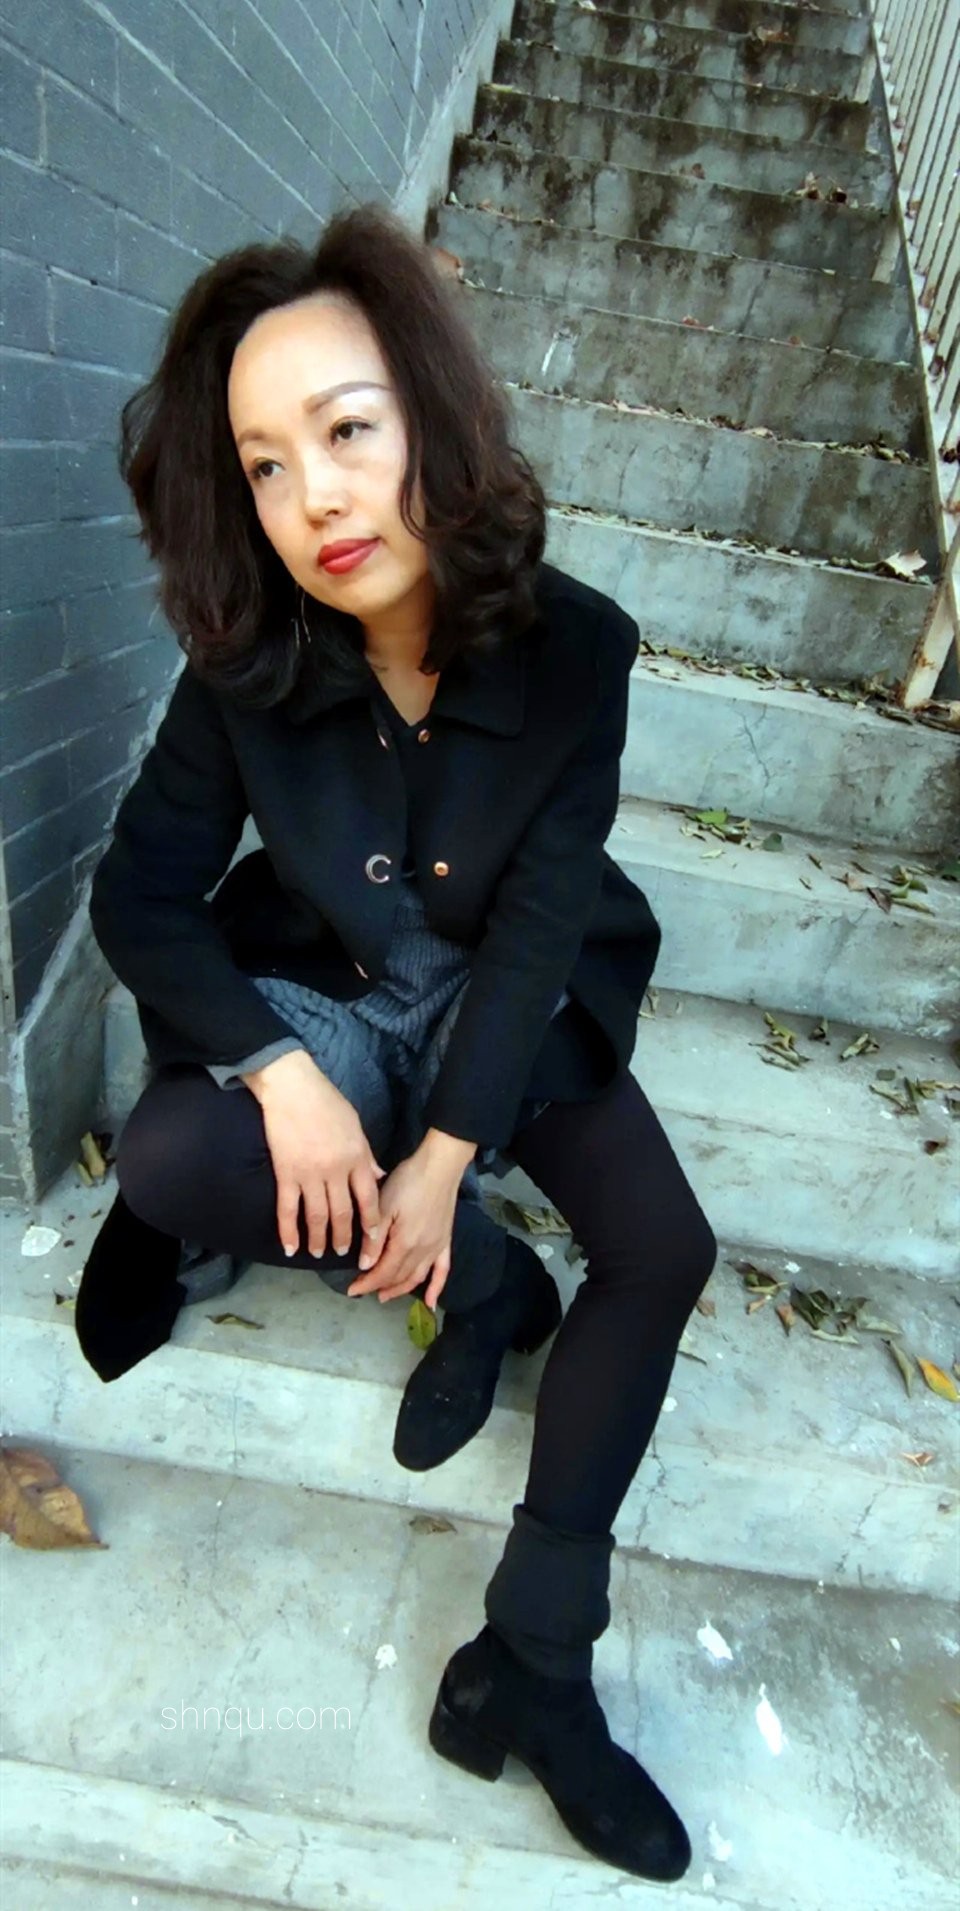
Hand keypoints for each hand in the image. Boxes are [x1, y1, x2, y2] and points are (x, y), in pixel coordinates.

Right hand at [243, 1049, 384, 1258]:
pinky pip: (288, 1209)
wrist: (291, 1088)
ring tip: (319, 1252)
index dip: (372, 1223)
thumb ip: (366, 1155)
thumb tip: (378, 1176)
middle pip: (343, 1213)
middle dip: (345, 1237)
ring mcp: (309, 1174)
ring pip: (317, 1216)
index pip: (369, 1198)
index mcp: (357, 1157)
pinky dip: (288, 1232)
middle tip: (344, 1252)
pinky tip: (290, 1248)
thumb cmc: (326, 1102)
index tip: (374, 1241)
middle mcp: (336, 1171)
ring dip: (319, 1239)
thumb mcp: (355, 1125)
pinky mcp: (285, 1174)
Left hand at [346, 1148, 460, 1307]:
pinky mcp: (445, 1241)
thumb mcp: (385, 1206)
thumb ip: (375, 1239)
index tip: (351, 1290)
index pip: (382, 1272)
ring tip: (385, 1296)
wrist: (440, 1166)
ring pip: (417, 1277)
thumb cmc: (408, 1181)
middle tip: (362, 1289)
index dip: (366, 1284)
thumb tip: (365, 1265)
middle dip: (379, 1286)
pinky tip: (431, 1303)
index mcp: (405, 1243)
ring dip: (400, 1290)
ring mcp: (436, 1247)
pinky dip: (436, 1288)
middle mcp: (422, 1251)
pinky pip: (443, 1271)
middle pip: (398, 1277)